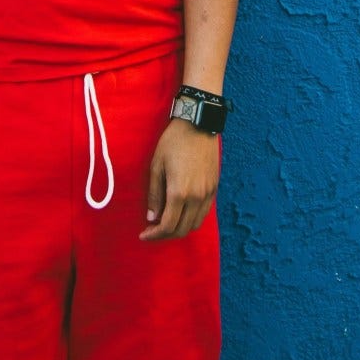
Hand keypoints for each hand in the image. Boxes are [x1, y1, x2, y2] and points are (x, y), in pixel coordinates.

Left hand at [140, 120, 220, 240]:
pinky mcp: (214, 188)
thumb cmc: (173, 142)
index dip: (155, 235)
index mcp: (179, 193)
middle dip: (166, 235)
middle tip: (153, 231)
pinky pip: (204, 213)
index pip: (168, 226)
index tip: (144, 235)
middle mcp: (196, 197)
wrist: (198, 125)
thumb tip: (152, 217)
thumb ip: (154, 194)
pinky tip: (181, 212)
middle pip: (182, 229)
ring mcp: (208, 193)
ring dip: (180, 228)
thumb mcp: (156, 166)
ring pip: (195, 224)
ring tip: (166, 223)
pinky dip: (192, 219)